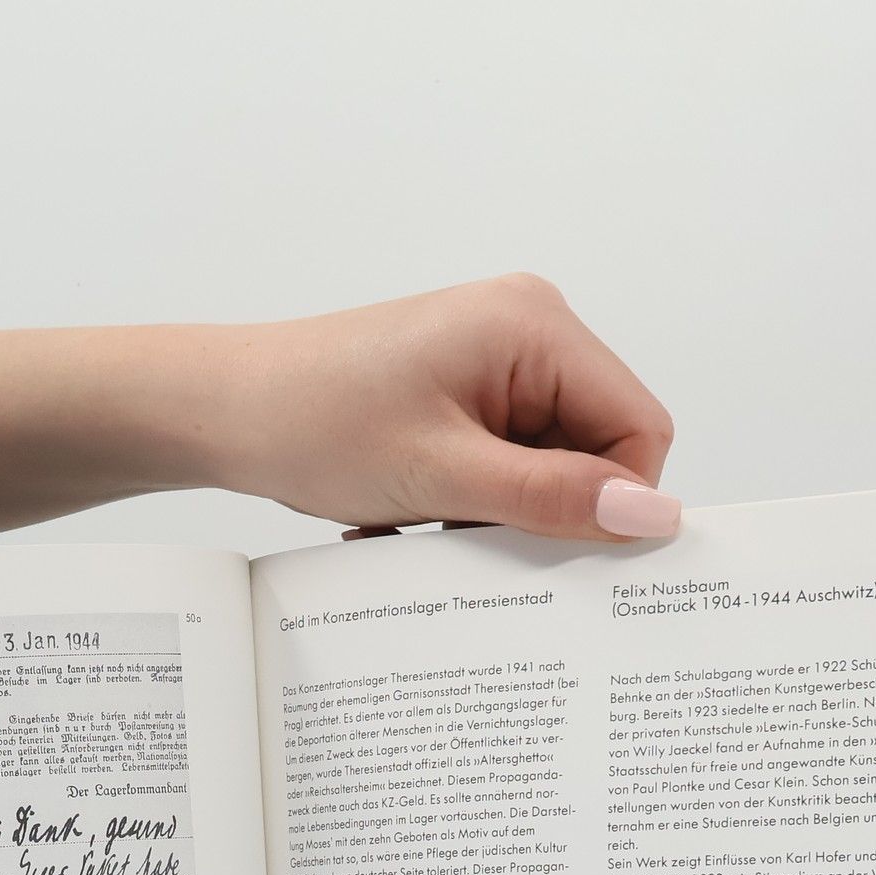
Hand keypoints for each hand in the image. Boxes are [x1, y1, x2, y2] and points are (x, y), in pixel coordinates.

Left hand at [211, 274, 678, 541]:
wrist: (223, 411)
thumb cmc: (314, 422)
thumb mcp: (443, 476)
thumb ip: (554, 497)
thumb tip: (652, 517)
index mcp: (536, 325)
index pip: (638, 426)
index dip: (613, 501)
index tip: (557, 549)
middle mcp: (527, 329)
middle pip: (595, 447)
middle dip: (544, 506)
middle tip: (469, 532)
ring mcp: (494, 360)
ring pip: (547, 465)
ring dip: (497, 510)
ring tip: (426, 516)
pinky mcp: (464, 390)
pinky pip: (505, 462)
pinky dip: (468, 500)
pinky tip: (414, 508)